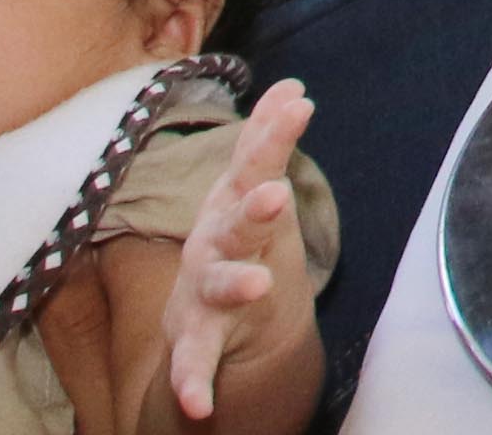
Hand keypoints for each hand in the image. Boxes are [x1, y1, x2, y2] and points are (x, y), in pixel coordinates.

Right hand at [165, 81, 318, 423]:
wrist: (209, 308)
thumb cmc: (235, 237)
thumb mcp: (250, 188)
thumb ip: (267, 140)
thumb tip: (290, 87)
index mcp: (232, 203)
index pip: (255, 163)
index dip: (274, 136)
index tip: (300, 104)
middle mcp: (213, 242)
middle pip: (235, 222)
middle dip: (252, 210)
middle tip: (275, 196)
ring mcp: (202, 290)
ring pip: (216, 285)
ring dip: (234, 283)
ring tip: (257, 284)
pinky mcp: (196, 337)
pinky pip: (192, 361)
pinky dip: (191, 382)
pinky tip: (198, 405)